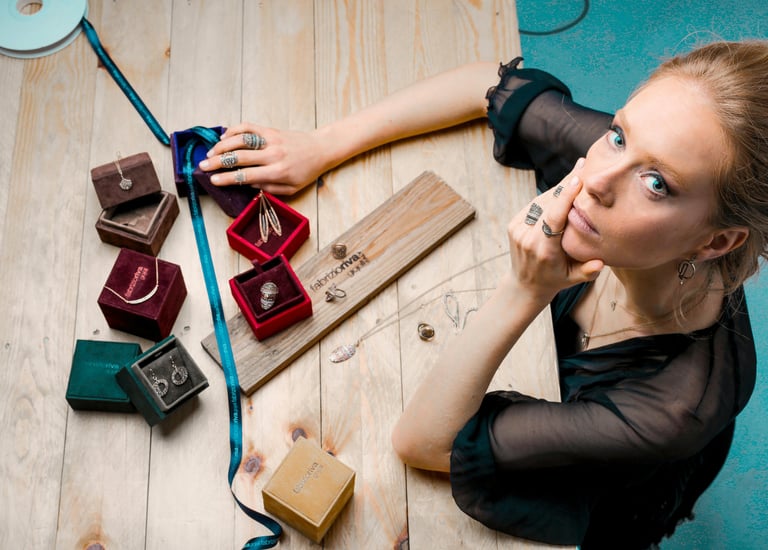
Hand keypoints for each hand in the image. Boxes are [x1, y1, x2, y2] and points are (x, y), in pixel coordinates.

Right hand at [198, 123, 329, 195]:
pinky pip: (248, 127)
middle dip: (218, 162)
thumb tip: (248, 185)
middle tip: (203, 166)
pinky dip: (233, 130)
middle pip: (239, 157)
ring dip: (222, 145)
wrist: (320, 150)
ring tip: (210, 152)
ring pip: (241, 139)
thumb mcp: (291, 189)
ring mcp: (271, 140)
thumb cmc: (305, 172)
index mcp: (278, 172)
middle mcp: (273, 154)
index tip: (213, 180)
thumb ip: (269, 189)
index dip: (227, 178)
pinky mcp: (270, 130)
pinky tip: (223, 137)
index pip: (246, 175)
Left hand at [506, 159, 603, 301]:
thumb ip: (587, 271)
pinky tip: (563, 187)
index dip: (564, 197)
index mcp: (544, 250)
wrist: (524, 285)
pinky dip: (549, 196)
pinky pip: (534, 205)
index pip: (554, 218)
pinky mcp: (514, 224)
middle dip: (566, 184)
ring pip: (541, 201)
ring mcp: (518, 230)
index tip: (577, 179)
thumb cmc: (555, 280)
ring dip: (559, 188)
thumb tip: (602, 262)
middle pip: (548, 204)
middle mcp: (528, 238)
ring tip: (577, 172)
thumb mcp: (573, 279)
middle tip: (584, 164)